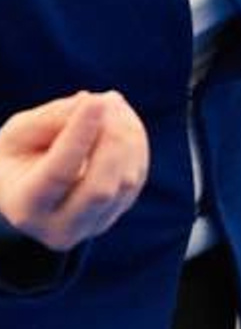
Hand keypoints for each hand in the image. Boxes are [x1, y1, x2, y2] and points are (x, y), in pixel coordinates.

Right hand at [0, 91, 148, 251]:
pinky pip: (137, 179)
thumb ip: (49, 120)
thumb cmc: (15, 157)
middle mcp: (61, 228)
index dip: (80, 135)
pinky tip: (124, 120)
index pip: (59, 173)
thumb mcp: (17, 135)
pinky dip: (136, 146)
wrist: (25, 195)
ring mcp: (93, 227)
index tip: (95, 101)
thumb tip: (91, 102)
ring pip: (126, 184)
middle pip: (101, 188)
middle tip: (110, 101)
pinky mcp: (115, 216)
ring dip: (128, 139)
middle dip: (111, 140)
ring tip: (115, 103)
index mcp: (26, 207)